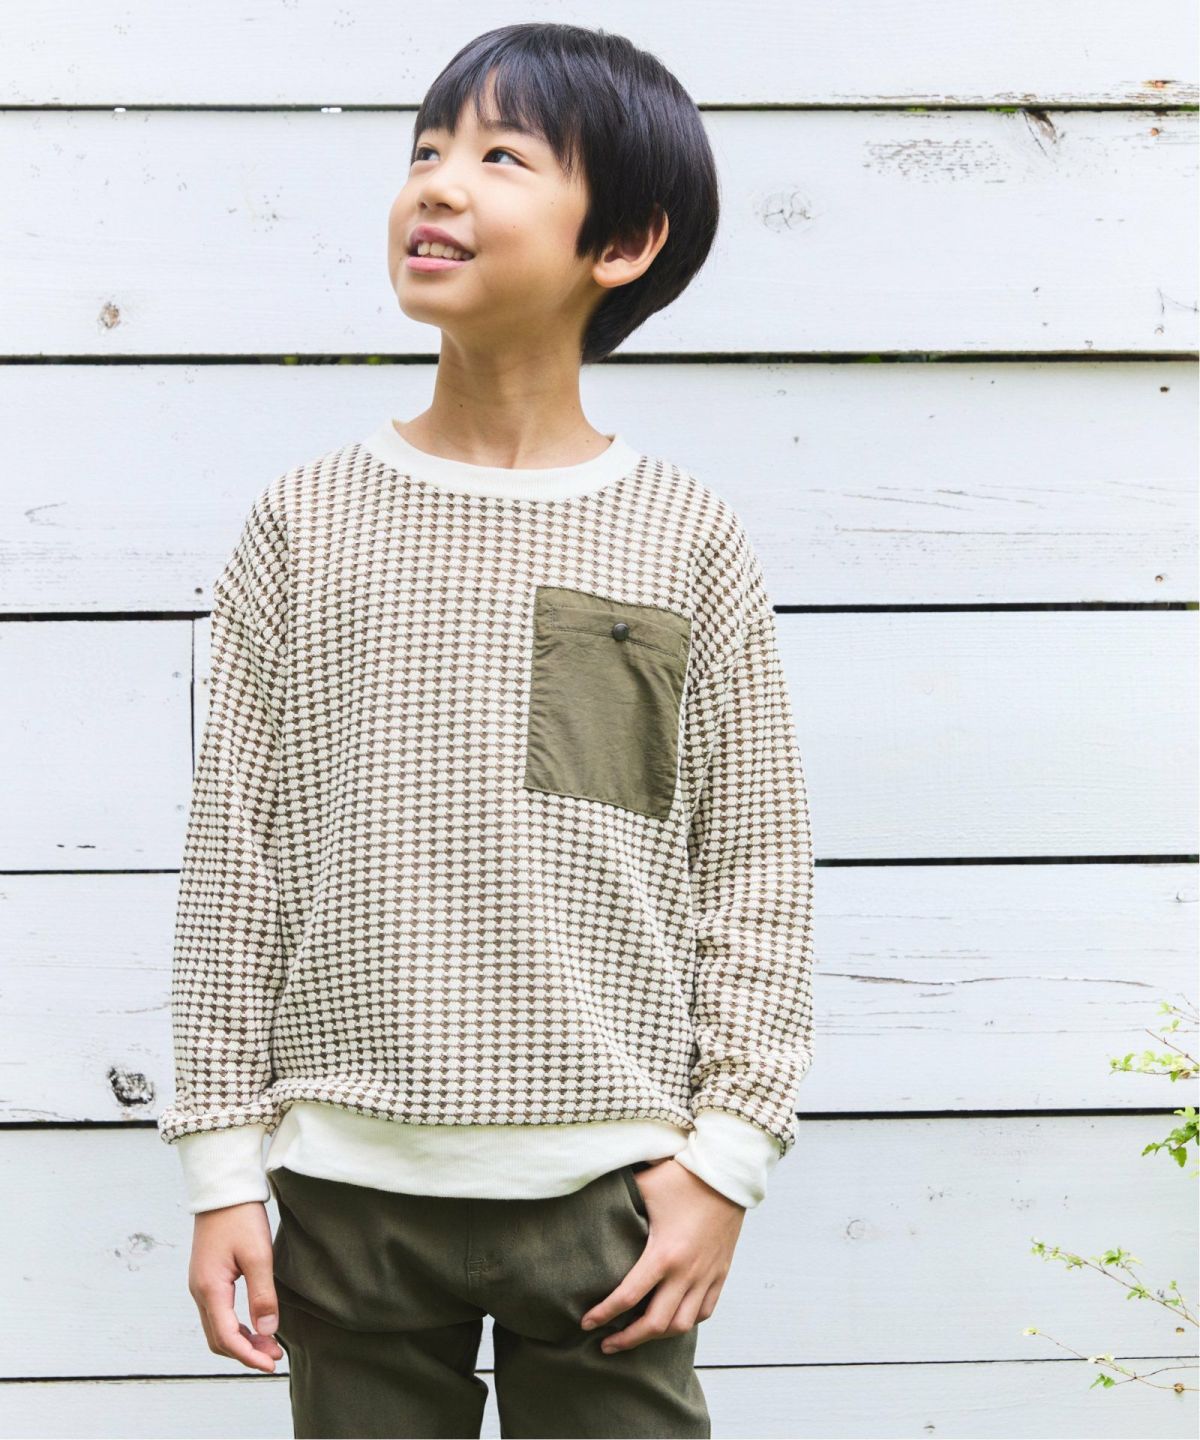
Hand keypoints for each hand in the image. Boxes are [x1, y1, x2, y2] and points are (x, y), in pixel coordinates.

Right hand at [188, 1202, 284, 1372]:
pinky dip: (235, 1327)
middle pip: (218, 1339)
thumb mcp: (258, 1254)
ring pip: (216, 1328)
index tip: (272, 1365)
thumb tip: (268, 1330)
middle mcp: (199, 1291)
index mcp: (210, 1288)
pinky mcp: (206, 1278)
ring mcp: (200, 1285)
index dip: (249, 1356)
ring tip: (269, 1345)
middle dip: (246, 1353)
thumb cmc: (240, 1217)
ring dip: (241, 1342)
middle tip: (275, 1357)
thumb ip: (262, 1294)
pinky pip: (217, 1314)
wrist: (222, 1189)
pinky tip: (255, 1324)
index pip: (227, 1337)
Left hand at [579, 1158, 745, 1352]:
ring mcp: (706, 1276)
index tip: (586, 1323)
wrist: (726, 1175)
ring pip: (682, 1325)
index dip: (604, 1314)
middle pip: (655, 1323)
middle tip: (606, 1345)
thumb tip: (590, 1201)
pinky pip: (704, 1312)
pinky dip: (685, 1322)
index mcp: (663, 1253)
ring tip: (636, 1336)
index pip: (628, 1296)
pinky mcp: (720, 1273)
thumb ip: (617, 1196)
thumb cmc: (683, 1178)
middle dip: (627, 1339)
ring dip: (656, 1336)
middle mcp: (686, 1272)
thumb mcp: (645, 1186)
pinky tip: (670, 1321)